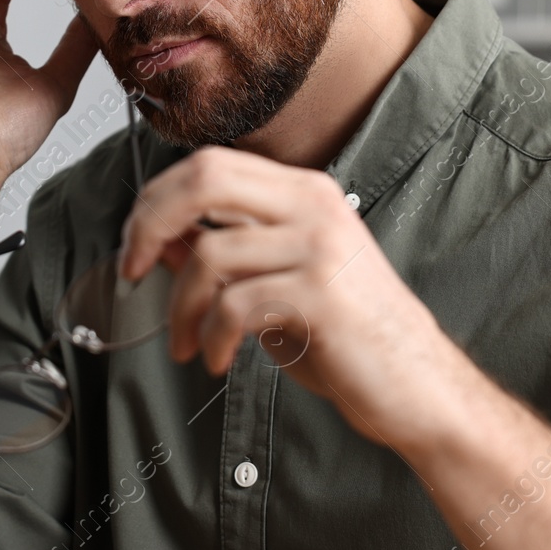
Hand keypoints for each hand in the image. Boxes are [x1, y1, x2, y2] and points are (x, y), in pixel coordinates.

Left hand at [116, 146, 466, 448]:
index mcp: (303, 192)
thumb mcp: (278, 284)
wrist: (418, 385)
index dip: (157, 198)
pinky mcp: (321, 294)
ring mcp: (320, 246)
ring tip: (185, 343)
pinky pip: (235, 304)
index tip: (135, 243)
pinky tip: (217, 358)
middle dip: (150, 226)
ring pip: (210, 255)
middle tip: (132, 270)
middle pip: (203, 181)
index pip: (209, 164)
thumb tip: (162, 238)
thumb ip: (226, 254)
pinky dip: (211, 336)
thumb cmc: (350, 337)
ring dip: (180, 308)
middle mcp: (313, 206)